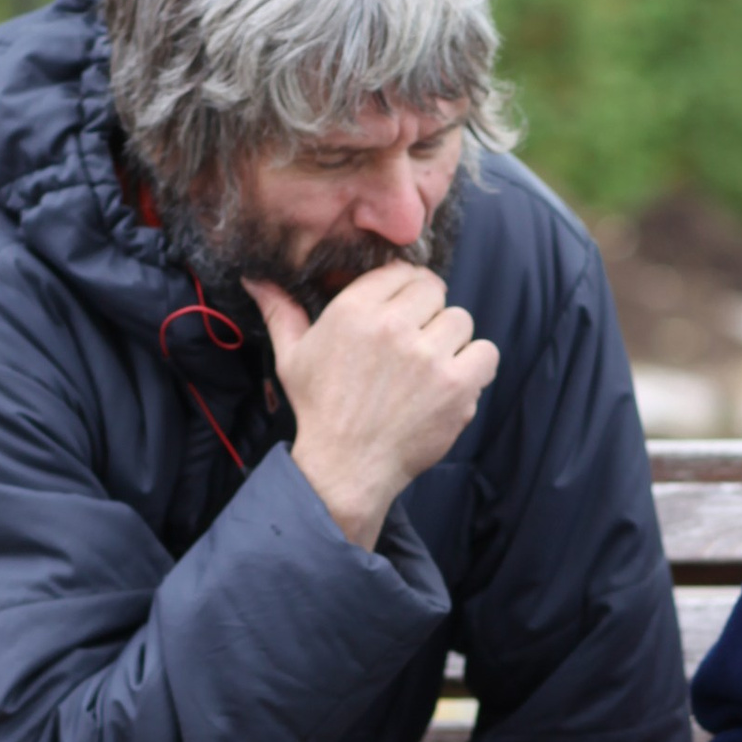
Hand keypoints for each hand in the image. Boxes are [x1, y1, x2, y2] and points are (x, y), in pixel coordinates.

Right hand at [250, 266, 498, 549]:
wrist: (346, 469)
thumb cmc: (320, 411)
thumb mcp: (292, 357)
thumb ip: (281, 311)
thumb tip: (256, 278)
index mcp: (355, 311)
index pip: (402, 271)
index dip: (404, 289)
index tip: (400, 311)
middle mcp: (394, 328)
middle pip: (435, 290)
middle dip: (427, 312)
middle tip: (414, 341)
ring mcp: (429, 357)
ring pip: (461, 320)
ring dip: (450, 340)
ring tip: (430, 366)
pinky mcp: (457, 387)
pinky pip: (486, 353)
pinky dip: (475, 366)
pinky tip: (452, 381)